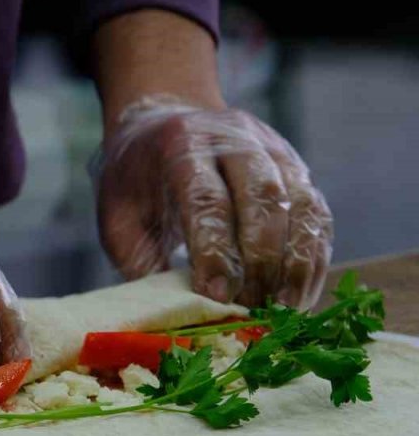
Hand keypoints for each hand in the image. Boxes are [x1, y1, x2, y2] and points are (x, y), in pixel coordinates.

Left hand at [94, 97, 332, 308]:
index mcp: (183, 146)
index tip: (218, 296)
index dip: (216, 251)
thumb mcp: (118, 217)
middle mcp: (235, 138)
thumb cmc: (135, 181)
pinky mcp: (296, 167)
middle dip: (262, 261)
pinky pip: (316, 214)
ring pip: (301, 205)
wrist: (161, 124)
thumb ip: (140, 259)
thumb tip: (174, 310)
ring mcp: (273, 149)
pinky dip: (313, 256)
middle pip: (264, 199)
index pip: (208, 199)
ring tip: (285, 309)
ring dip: (298, 263)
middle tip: (255, 309)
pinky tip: (301, 292)